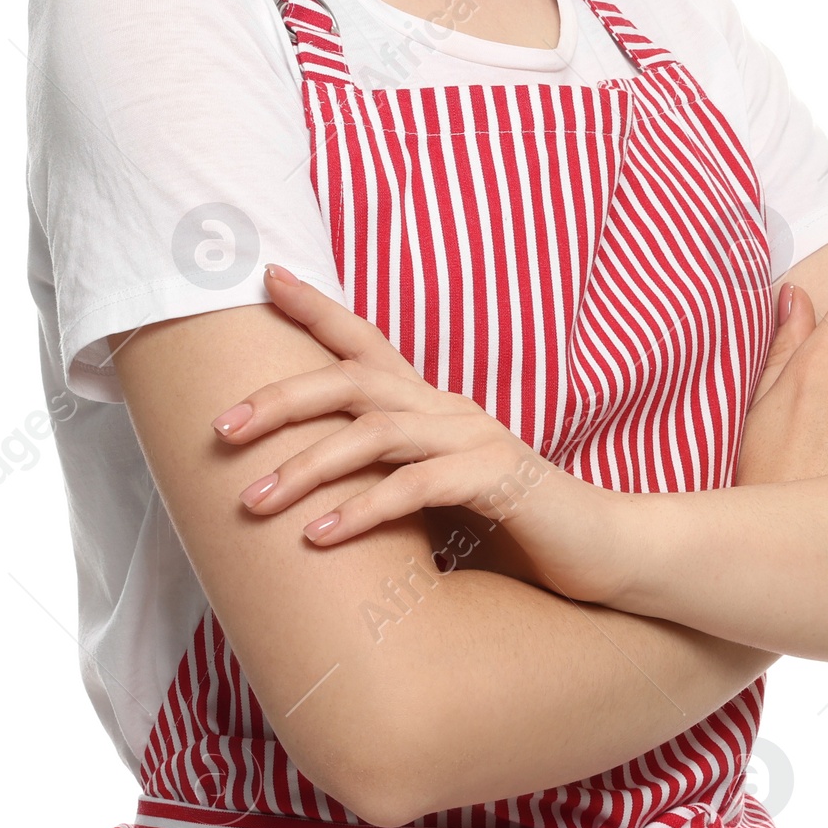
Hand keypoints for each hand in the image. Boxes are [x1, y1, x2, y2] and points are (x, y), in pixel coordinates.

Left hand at [212, 264, 622, 600]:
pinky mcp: (498, 479)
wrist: (606, 550)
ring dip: (307, 467)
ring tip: (255, 500)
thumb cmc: (514, 529)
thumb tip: (309, 498)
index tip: (265, 276)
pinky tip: (320, 537)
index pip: (364, 343)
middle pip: (351, 381)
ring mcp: (475, 438)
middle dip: (281, 399)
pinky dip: (363, 510)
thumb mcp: (437, 496)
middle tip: (221, 430)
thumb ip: (388, 480)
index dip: (315, 307)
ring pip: (375, 434)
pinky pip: (417, 487)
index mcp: (432, 405)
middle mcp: (449, 408)